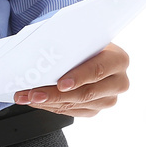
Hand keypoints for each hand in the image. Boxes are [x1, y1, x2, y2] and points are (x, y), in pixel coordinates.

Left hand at [13, 42, 129, 116]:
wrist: (92, 50)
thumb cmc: (85, 40)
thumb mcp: (81, 35)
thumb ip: (69, 42)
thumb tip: (41, 48)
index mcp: (118, 59)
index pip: (99, 70)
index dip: (79, 77)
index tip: (60, 83)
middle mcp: (118, 82)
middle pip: (85, 93)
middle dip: (55, 94)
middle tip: (34, 93)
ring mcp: (108, 98)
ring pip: (76, 104)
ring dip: (48, 102)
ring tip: (27, 97)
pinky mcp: (96, 109)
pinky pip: (72, 111)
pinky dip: (51, 106)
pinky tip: (37, 100)